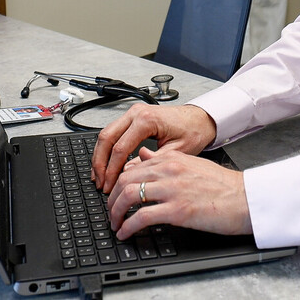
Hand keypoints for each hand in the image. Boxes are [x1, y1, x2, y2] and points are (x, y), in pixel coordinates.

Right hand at [91, 103, 216, 192]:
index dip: (112, 170)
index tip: (109, 186)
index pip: (120, 148)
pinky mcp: (133, 117)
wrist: (200, 118)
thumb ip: (151, 162)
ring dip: (100, 156)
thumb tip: (128, 173)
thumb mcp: (175, 152)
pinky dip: (106, 149)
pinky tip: (105, 163)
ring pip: (105, 133)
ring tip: (99, 177)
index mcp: (147, 120)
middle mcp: (136, 113)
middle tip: (100, 183)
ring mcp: (133, 113)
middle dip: (100, 163)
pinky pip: (112, 132)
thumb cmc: (193, 131)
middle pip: (106, 137)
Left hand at [106, 146, 252, 238]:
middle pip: (125, 180)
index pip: (133, 166)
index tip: (115, 195)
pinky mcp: (177, 210)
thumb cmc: (223, 185)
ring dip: (116, 212)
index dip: (118, 182)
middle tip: (110, 211)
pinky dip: (128, 226)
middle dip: (112, 198)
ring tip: (115, 224)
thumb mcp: (191, 164)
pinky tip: (125, 233)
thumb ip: (164, 160)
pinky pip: (142, 217)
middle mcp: (169, 171)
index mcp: (172, 159)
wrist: (245, 198)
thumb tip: (143, 155)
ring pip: (129, 196)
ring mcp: (172, 190)